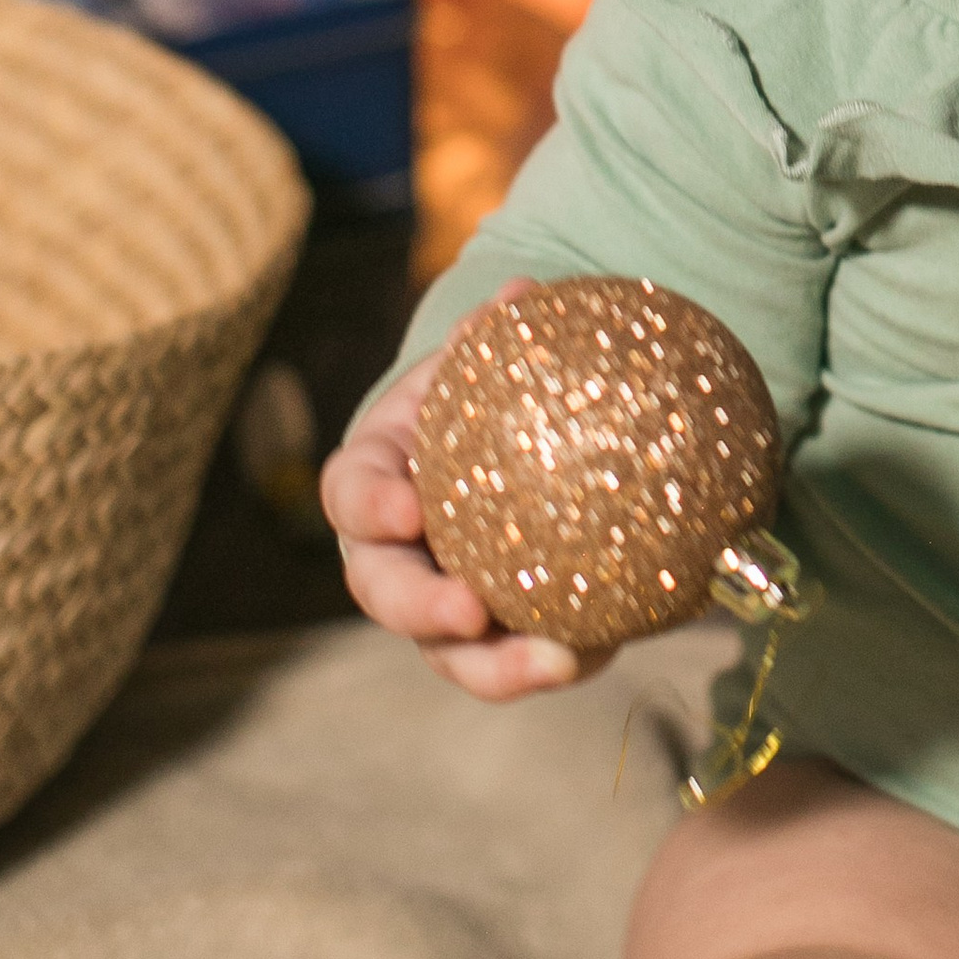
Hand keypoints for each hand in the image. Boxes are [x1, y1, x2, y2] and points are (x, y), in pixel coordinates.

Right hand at [320, 314, 610, 702]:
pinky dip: (559, 656)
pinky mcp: (488, 638)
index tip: (407, 510)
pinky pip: (515, 655)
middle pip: (387, 597)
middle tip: (473, 613)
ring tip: (564, 662)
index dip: (371, 507)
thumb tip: (526, 293)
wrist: (489, 453)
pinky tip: (607, 647)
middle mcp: (389, 556)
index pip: (351, 495)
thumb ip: (494, 337)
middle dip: (424, 611)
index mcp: (373, 481)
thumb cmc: (473, 400)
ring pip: (451, 654)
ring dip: (500, 666)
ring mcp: (434, 606)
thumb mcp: (475, 367)